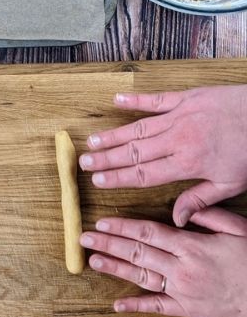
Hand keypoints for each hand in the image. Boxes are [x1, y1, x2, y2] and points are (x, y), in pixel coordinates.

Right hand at [79, 86, 246, 226]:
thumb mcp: (231, 184)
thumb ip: (200, 200)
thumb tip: (176, 219)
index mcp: (187, 164)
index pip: (143, 174)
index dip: (117, 178)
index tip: (98, 181)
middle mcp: (178, 140)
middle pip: (134, 152)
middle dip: (106, 159)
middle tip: (84, 163)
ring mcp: (180, 116)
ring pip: (139, 128)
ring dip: (113, 135)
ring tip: (92, 141)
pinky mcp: (187, 98)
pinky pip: (156, 99)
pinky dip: (136, 100)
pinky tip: (116, 100)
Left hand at [80, 208, 246, 316]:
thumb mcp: (239, 229)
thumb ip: (210, 216)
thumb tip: (183, 211)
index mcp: (192, 246)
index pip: (148, 232)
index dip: (122, 227)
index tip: (103, 222)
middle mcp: (182, 268)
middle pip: (138, 252)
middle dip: (109, 244)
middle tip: (85, 239)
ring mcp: (182, 290)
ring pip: (141, 277)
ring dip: (115, 268)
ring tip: (93, 261)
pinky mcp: (187, 309)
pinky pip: (157, 308)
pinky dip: (136, 306)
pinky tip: (117, 304)